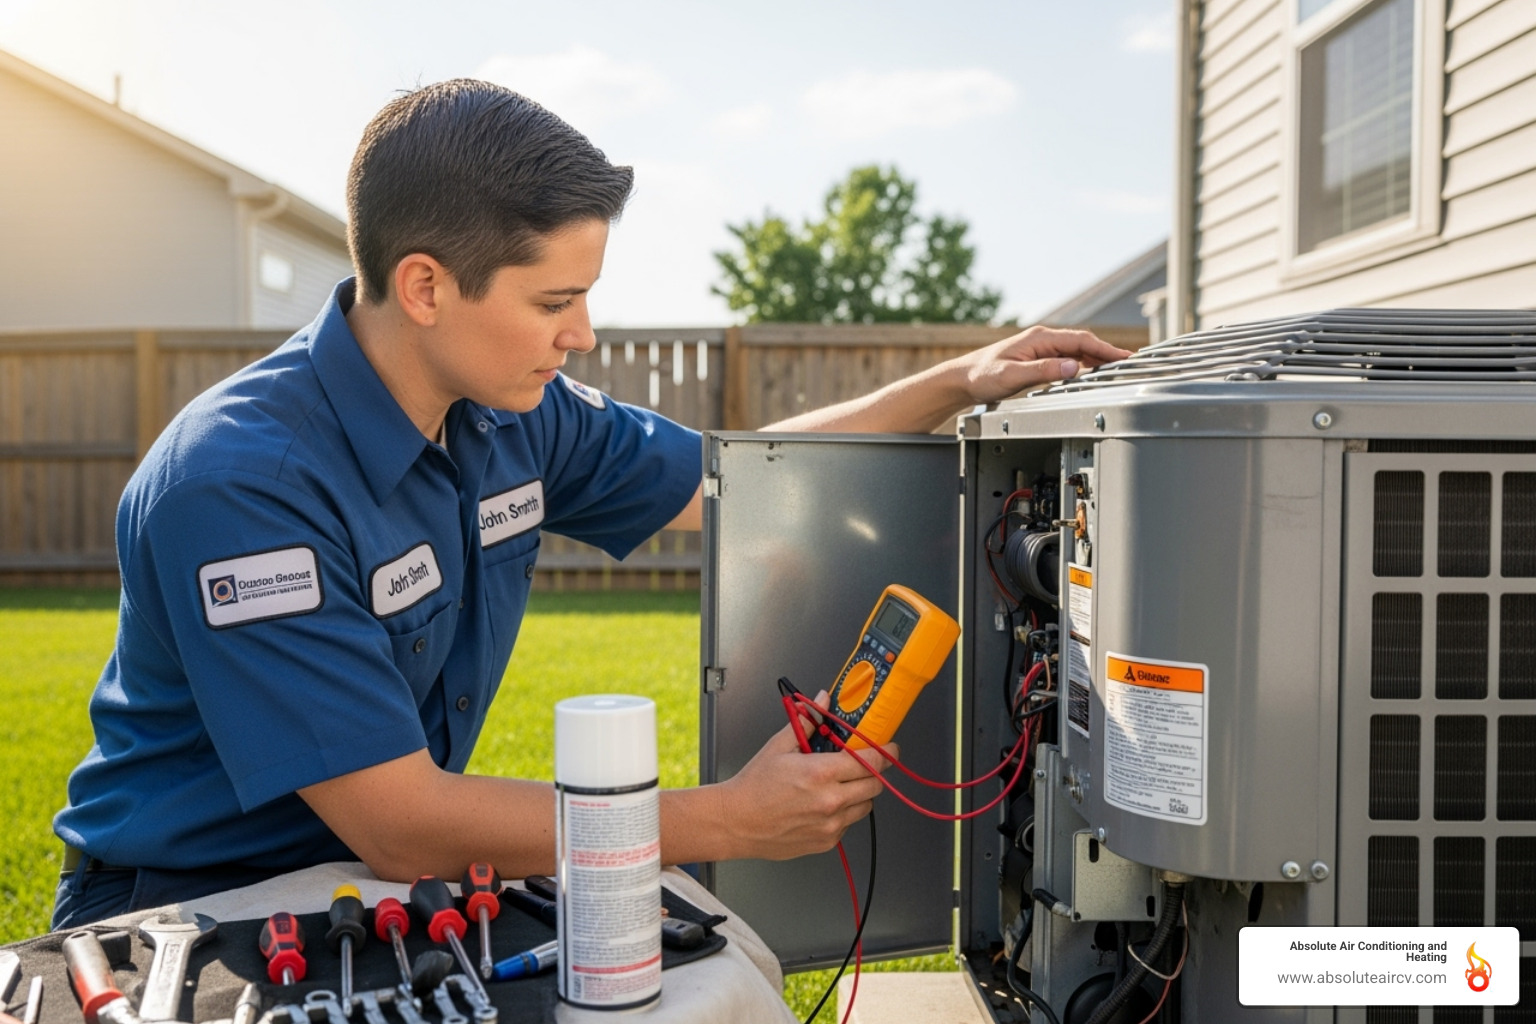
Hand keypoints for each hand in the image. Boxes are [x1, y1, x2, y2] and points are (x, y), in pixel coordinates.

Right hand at [716, 696, 896, 860]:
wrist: (736, 822)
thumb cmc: (754, 787)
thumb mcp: (779, 747)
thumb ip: (807, 723)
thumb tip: (823, 700)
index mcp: (821, 772)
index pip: (871, 760)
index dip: (886, 753)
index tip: (891, 748)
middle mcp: (831, 800)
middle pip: (875, 785)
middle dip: (874, 773)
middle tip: (863, 766)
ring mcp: (831, 824)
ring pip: (866, 806)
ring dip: (859, 794)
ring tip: (838, 786)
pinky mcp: (827, 841)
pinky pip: (848, 824)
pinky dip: (843, 814)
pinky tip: (823, 805)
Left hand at [957, 325, 1132, 403]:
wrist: (962, 379)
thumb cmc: (982, 375)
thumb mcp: (1012, 376)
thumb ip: (1043, 371)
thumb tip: (1072, 367)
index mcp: (1039, 338)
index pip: (1081, 341)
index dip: (1105, 349)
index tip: (1124, 357)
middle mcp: (1042, 340)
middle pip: (1083, 344)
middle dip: (1106, 353)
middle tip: (1129, 363)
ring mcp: (1040, 348)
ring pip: (1076, 351)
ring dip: (1096, 358)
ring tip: (1116, 368)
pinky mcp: (1037, 359)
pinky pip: (1067, 358)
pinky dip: (1083, 364)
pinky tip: (1090, 372)